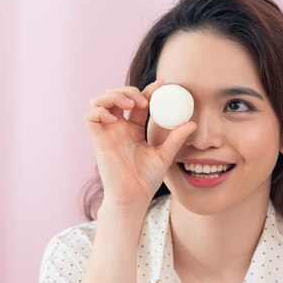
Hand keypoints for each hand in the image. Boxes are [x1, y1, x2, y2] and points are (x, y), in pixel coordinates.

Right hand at [83, 78, 196, 209]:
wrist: (134, 197)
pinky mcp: (98, 140)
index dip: (147, 90)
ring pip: (99, 101)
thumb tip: (192, 123)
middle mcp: (118, 128)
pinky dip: (100, 111)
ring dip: (114, 96)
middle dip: (128, 90)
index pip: (137, 102)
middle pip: (115, 96)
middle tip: (143, 101)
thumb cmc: (146, 179)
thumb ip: (176, 138)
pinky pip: (90, 117)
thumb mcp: (165, 155)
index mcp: (132, 129)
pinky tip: (115, 119)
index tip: (162, 84)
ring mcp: (107, 133)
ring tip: (130, 105)